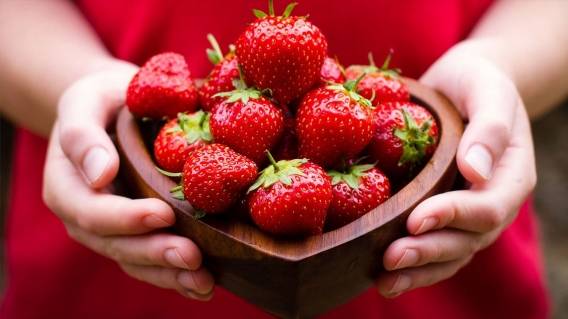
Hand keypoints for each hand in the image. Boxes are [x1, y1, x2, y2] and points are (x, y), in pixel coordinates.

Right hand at [42, 62, 214, 299]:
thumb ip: (82, 134)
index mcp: (66, 186)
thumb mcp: (85, 101)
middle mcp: (85, 216)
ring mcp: (111, 231)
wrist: (116, 109)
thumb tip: (99, 174)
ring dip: (170, 275)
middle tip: (192, 257)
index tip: (164, 214)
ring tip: (203, 281)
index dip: (127, 218)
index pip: (92, 212)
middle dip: (155, 253)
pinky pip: (151, 261)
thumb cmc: (102, 101)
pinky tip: (203, 284)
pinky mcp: (136, 235)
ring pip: (136, 261)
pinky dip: (176, 276)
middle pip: (117, 245)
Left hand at [376, 42, 536, 296]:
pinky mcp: (445, 216)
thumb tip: (476, 172)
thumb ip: (489, 129)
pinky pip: (435, 248)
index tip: (416, 219)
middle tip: (390, 259)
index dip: (453, 216)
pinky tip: (383, 279)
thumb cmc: (477, 83)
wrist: (466, 85)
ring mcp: (469, 215)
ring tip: (384, 283)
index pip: (487, 208)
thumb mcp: (488, 90)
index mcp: (512, 176)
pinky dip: (414, 267)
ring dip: (418, 271)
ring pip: (450, 254)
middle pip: (467, 241)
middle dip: (428, 252)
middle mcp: (493, 202)